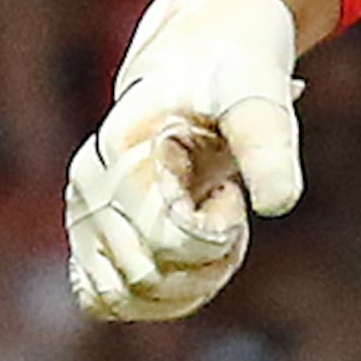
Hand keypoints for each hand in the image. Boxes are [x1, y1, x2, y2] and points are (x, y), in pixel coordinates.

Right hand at [67, 0, 303, 323]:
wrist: (199, 60)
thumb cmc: (231, 74)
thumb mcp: (258, 95)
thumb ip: (267, 143)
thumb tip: (277, 206)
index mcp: (120, 152)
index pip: (170, 242)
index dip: (219, 235)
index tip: (230, 189)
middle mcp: (89, 187)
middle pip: (150, 277)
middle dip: (209, 260)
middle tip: (226, 204)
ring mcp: (82, 215)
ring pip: (129, 297)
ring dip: (187, 282)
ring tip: (209, 229)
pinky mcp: (87, 237)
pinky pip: (107, 301)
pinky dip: (156, 299)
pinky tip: (187, 260)